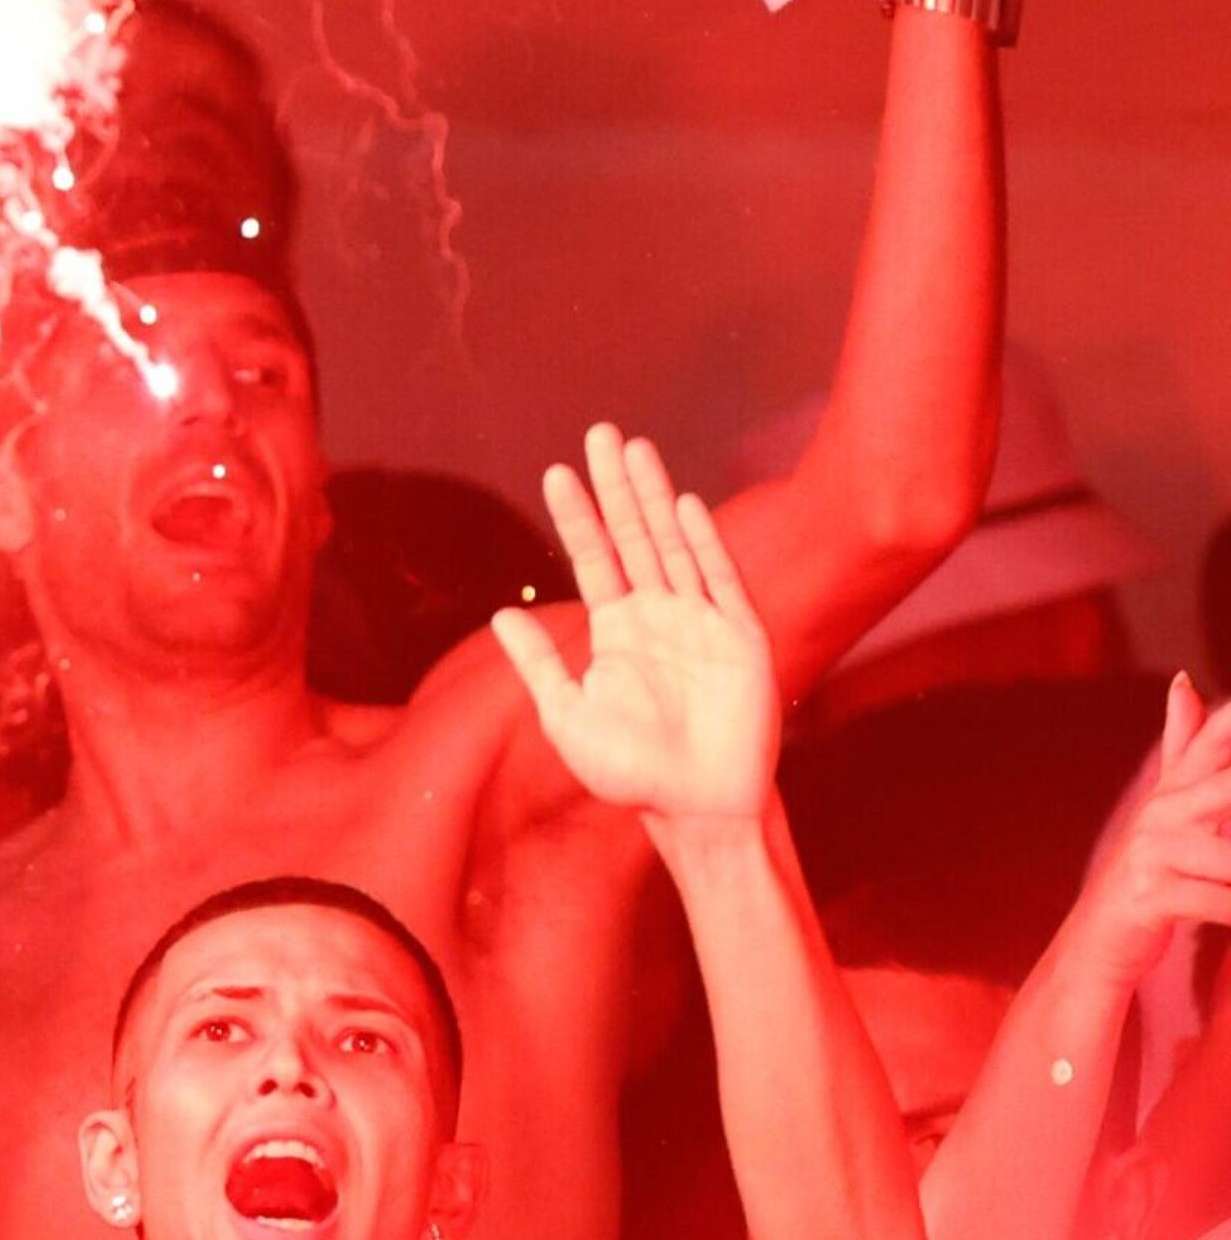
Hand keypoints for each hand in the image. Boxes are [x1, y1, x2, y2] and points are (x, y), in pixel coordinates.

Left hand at [492, 427, 777, 826]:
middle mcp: (657, 616)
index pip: (593, 559)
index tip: (555, 473)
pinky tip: (683, 505)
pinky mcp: (740, 637)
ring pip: (673, 545)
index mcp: (616, 631)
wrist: (695, 806)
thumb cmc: (630, 771)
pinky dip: (702, 544)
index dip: (576, 518)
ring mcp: (700, 622)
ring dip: (654, 498)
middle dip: (616, 487)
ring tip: (633, 449)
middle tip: (599, 433)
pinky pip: (720, 582)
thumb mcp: (567, 717)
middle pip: (633, 536)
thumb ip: (539, 665)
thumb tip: (499, 616)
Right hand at [1056, 676, 1230, 994]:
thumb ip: (1186, 744)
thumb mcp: (1170, 807)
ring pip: (1229, 857)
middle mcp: (1161, 812)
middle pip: (1225, 787)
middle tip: (1225, 828)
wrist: (1091, 949)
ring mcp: (1149, 854)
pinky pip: (1218, 901)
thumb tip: (1184, 678)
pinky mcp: (1145, 898)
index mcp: (1175, 788)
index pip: (1216, 738)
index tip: (1229, 699)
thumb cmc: (1147, 875)